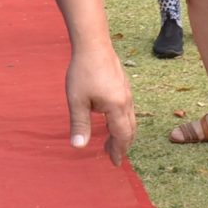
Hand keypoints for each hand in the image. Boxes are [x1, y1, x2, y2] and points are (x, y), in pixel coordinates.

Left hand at [65, 41, 135, 164]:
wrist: (93, 44)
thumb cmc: (83, 71)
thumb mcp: (77, 101)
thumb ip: (79, 125)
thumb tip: (79, 147)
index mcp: (117, 107)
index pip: (122, 136)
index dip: (118, 151)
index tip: (115, 163)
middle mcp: (126, 101)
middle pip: (130, 130)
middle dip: (122, 145)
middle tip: (112, 155)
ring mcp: (127, 92)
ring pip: (130, 119)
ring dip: (122, 133)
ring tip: (111, 140)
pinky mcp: (123, 85)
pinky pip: (128, 110)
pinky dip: (122, 121)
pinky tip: (111, 119)